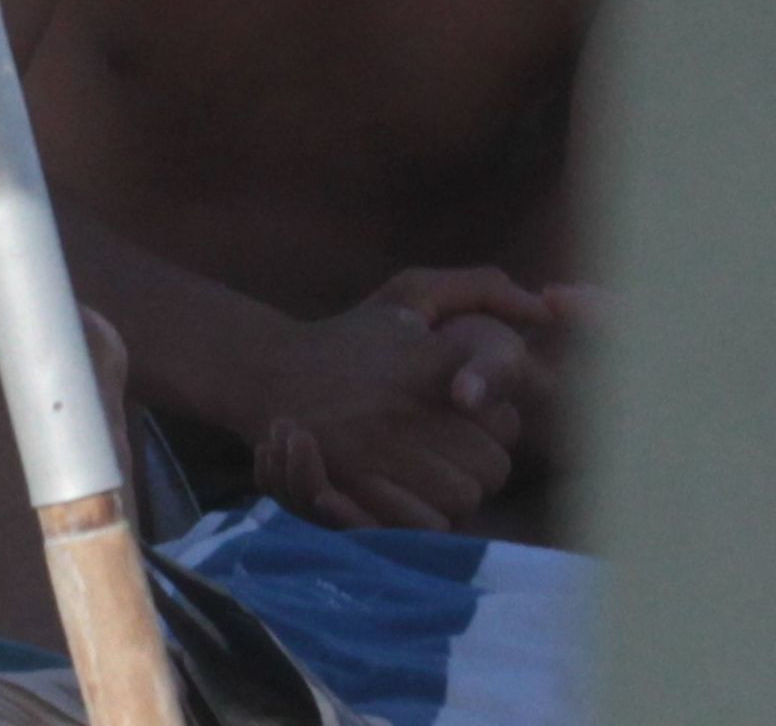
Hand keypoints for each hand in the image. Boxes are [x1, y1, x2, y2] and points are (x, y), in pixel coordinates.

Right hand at [244, 269, 544, 530]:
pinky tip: (408, 487)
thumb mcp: (409, 294)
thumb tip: (542, 305)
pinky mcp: (362, 484)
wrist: (270, 373)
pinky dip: (428, 513)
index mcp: (430, 358)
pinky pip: (431, 522)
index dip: (497, 402)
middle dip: (481, 453)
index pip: (505, 394)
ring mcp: (386, 448)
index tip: (471, 400)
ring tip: (426, 463)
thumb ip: (479, 288)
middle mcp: (412, 405)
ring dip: (455, 486)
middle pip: (496, 459)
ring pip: (467, 495)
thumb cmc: (353, 337)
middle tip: (449, 439)